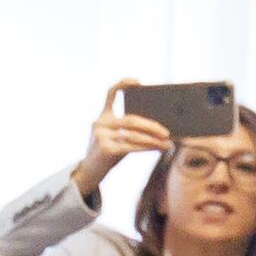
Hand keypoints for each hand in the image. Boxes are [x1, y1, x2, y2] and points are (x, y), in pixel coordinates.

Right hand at [75, 79, 174, 197]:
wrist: (89, 173)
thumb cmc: (108, 154)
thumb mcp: (116, 138)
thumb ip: (130, 131)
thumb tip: (158, 129)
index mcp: (103, 116)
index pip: (110, 93)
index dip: (123, 84)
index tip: (139, 82)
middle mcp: (100, 123)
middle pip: (131, 119)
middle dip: (151, 126)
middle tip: (166, 132)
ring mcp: (101, 135)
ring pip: (133, 134)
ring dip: (153, 139)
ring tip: (166, 143)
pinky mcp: (105, 149)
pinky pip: (131, 146)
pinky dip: (147, 148)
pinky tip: (158, 149)